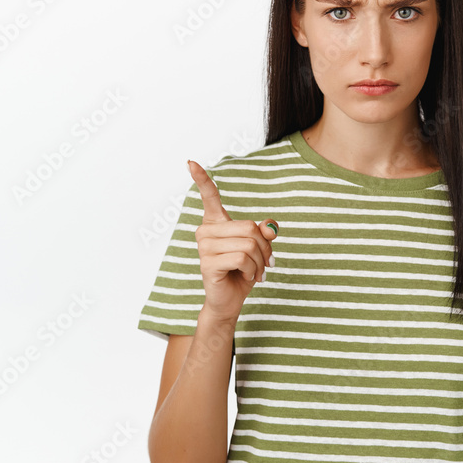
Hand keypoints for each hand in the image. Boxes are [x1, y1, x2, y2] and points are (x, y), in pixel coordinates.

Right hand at [187, 159, 278, 325]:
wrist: (230, 300)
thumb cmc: (242, 271)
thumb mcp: (258, 249)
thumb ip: (263, 234)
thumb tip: (271, 227)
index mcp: (215, 223)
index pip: (208, 196)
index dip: (201, 179)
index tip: (191, 162)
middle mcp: (205, 232)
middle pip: (249, 228)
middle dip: (264, 248)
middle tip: (264, 262)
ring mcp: (204, 248)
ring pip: (248, 244)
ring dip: (260, 262)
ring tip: (255, 272)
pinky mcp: (207, 264)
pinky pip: (242, 258)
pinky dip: (253, 270)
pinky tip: (247, 277)